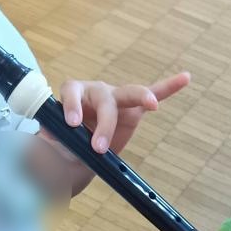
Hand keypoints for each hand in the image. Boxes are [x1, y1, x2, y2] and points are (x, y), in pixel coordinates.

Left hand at [59, 72, 190, 153]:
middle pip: (104, 98)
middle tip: (99, 149)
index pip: (72, 92)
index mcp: (73, 95)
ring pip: (130, 94)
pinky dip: (169, 87)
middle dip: (104, 123)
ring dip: (141, 97)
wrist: (77, 152)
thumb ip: (48, 142)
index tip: (73, 124)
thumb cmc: (62, 144)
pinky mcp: (134, 109)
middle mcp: (95, 91)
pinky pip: (154, 94)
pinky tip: (185, 77)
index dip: (72, 105)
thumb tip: (44, 144)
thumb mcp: (51, 144)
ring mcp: (117, 98)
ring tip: (152, 106)